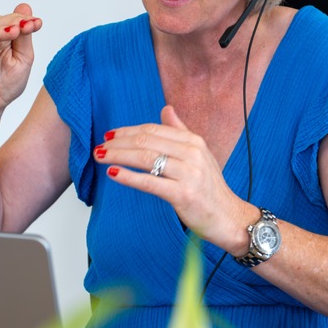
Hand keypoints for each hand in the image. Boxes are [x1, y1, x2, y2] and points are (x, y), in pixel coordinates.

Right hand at [0, 3, 42, 122]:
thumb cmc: (5, 85)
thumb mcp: (22, 60)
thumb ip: (24, 38)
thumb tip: (25, 8)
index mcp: (0, 38)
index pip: (10, 22)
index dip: (23, 21)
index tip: (38, 23)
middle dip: (13, 23)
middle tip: (27, 25)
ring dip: (0, 31)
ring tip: (14, 31)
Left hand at [94, 105, 249, 252]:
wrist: (228, 217)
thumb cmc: (210, 188)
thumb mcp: (199, 154)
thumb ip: (180, 131)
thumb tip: (166, 109)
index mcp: (194, 141)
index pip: (153, 130)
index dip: (128, 131)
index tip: (110, 135)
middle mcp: (192, 153)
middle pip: (146, 141)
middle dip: (119, 143)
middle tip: (99, 146)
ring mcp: (189, 174)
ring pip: (145, 159)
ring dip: (118, 156)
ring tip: (100, 157)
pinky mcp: (183, 194)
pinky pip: (150, 182)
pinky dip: (128, 176)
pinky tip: (112, 173)